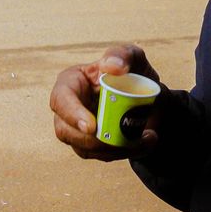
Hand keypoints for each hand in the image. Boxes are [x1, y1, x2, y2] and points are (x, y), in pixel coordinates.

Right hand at [51, 44, 162, 161]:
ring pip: (85, 148)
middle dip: (96, 140)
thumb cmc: (133, 72)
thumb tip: (114, 67)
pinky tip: (146, 143)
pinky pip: (101, 156)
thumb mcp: (132, 56)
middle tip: (127, 139)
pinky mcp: (90, 145)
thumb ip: (123, 55)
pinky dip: (124, 153)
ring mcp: (76, 129)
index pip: (61, 100)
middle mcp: (67, 108)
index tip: (92, 126)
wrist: (149, 96)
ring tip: (147, 139)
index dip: (72, 115)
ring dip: (115, 149)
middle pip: (67, 131)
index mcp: (71, 83)